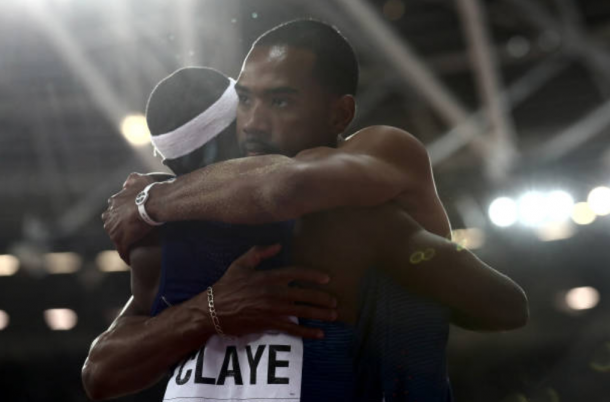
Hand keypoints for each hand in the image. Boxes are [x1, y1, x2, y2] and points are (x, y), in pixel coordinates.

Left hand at [102, 173, 154, 262]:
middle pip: (112, 225)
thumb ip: (131, 179)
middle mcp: (109, 216)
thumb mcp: (138, 179)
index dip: (122, 216)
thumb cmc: (146, 191)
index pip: (114, 211)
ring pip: (116, 238)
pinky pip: (122, 251)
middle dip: (119, 229)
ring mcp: (114, 230)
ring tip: (131, 247)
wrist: (151, 203)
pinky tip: (129, 261)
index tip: (129, 219)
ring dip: (122, 243)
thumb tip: (127, 182)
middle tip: (131, 233)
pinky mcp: (121, 241)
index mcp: (113, 203)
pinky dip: (125, 256)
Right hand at [209, 244, 337, 338]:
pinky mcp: (269, 324)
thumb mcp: (240, 264)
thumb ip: (259, 252)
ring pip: (302, 312)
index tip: (327, 279)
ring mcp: (273, 309)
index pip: (296, 273)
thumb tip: (277, 245)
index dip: (313, 275)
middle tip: (335, 302)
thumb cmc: (226, 285)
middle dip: (322, 298)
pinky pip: (292, 329)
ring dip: (320, 314)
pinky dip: (307, 332)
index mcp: (269, 276)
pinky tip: (319, 334)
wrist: (212, 310)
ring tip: (333, 316)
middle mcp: (274, 293)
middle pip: (304, 294)